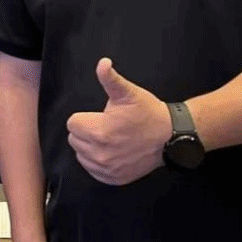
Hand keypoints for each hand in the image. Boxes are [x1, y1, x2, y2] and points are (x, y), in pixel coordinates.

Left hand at [66, 58, 170, 184]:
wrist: (169, 137)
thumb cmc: (148, 113)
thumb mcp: (128, 93)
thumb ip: (110, 79)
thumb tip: (102, 63)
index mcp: (99, 131)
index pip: (72, 123)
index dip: (85, 117)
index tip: (101, 116)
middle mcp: (100, 153)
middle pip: (74, 139)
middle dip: (86, 131)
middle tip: (106, 125)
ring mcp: (107, 168)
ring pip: (81, 155)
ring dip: (90, 146)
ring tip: (109, 138)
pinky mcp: (113, 178)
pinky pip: (92, 170)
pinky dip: (97, 161)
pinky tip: (111, 151)